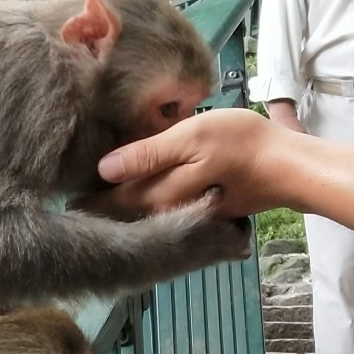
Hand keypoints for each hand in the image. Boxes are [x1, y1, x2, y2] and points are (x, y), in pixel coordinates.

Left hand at [89, 108, 280, 219]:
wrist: (289, 169)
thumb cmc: (240, 145)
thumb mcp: (190, 138)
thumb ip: (147, 154)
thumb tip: (103, 169)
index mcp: (160, 193)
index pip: (113, 200)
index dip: (88, 199)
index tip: (63, 200)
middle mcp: (169, 211)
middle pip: (127, 211)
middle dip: (101, 209)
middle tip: (72, 206)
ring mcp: (187, 214)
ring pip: (146, 214)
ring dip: (124, 212)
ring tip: (99, 206)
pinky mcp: (204, 212)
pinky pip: (168, 213)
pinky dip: (150, 210)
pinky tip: (143, 205)